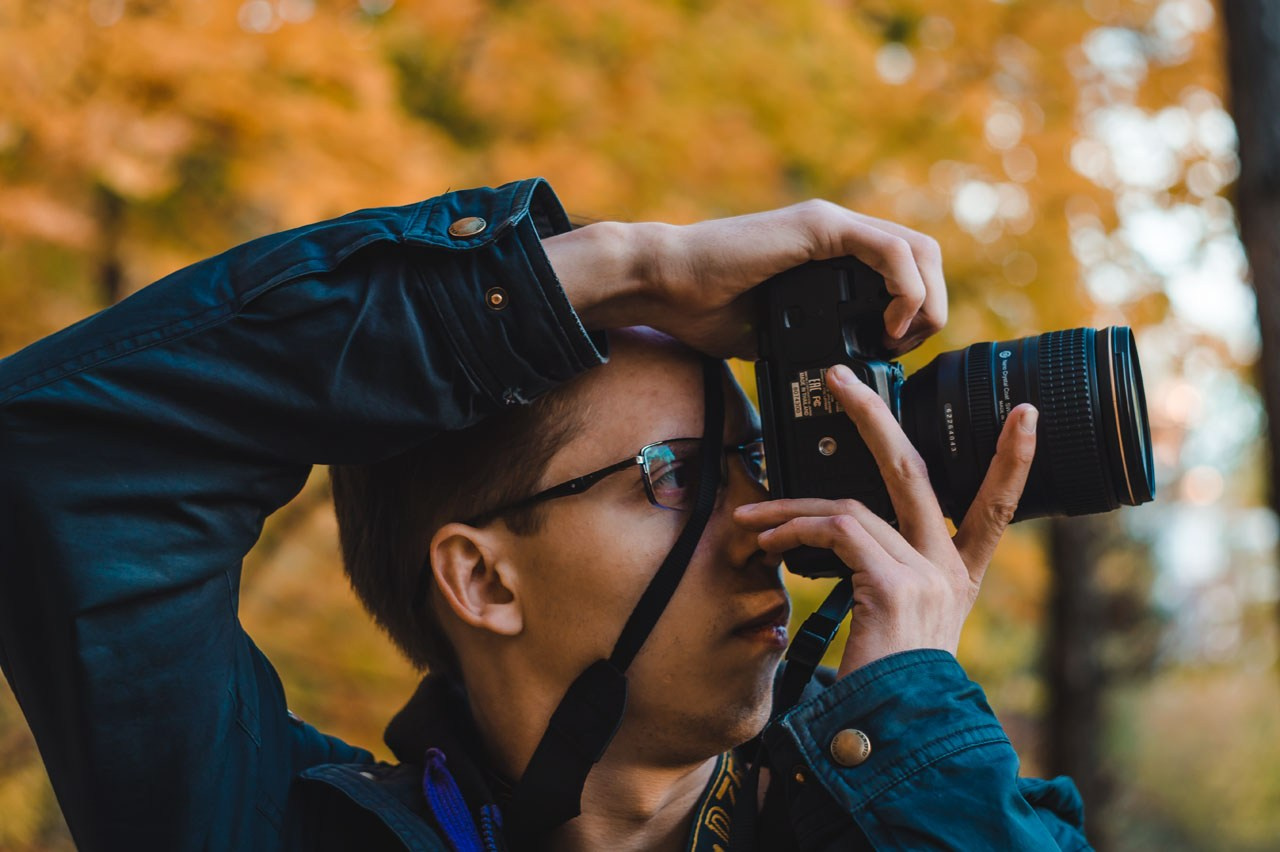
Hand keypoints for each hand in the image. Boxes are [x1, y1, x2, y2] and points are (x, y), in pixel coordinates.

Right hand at [544, 201, 946, 358]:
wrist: (663, 284)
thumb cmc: (702, 309)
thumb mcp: (773, 335)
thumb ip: (809, 342)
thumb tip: (835, 377)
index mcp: (830, 255)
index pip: (904, 270)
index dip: (915, 312)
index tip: (891, 353)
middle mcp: (838, 233)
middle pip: (925, 257)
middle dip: (930, 308)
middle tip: (900, 349)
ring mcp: (832, 226)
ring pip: (919, 250)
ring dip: (926, 300)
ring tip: (897, 339)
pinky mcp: (821, 227)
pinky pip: (892, 251)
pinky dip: (904, 291)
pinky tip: (884, 326)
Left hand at [733, 365, 1037, 675]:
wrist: (894, 735)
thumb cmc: (887, 684)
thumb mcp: (892, 622)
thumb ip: (876, 574)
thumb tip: (830, 536)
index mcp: (956, 576)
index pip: (995, 506)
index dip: (1013, 461)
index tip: (1027, 414)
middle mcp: (948, 570)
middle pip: (916, 471)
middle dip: (876, 416)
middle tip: (841, 378)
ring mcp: (926, 574)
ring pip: (852, 506)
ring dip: (793, 506)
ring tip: (754, 518)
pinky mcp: (895, 584)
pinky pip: (838, 533)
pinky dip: (797, 530)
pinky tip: (770, 542)